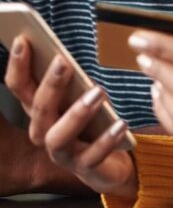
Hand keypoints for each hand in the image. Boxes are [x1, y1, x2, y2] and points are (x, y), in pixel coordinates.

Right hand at [4, 35, 137, 197]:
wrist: (112, 162)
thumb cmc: (93, 122)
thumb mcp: (80, 96)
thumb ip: (71, 79)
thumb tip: (63, 51)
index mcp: (41, 111)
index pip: (20, 88)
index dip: (18, 65)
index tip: (24, 39)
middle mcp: (45, 132)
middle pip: (38, 109)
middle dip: (49, 85)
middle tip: (63, 62)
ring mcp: (63, 153)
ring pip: (58, 136)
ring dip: (76, 113)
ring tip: (98, 92)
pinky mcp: (86, 167)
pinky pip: (93, 156)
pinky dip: (107, 140)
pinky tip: (121, 124)